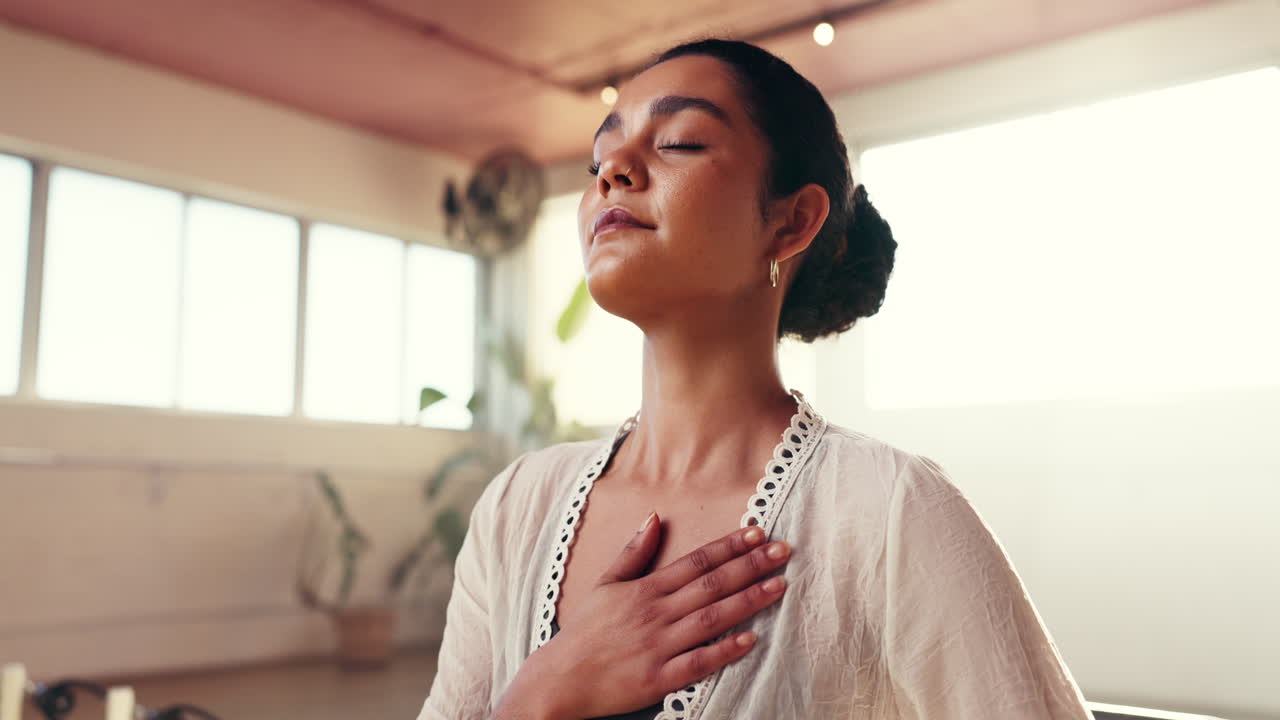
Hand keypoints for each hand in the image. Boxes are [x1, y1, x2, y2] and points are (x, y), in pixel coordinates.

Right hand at [504, 512, 791, 718]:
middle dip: (750, 566)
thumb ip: (632, 552)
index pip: (696, 561)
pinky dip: (724, 651)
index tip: (758, 532)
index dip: (729, 546)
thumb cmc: (584, 632)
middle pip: (711, 584)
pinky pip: (698, 662)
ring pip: (711, 618)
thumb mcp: (604, 585)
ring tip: (779, 586)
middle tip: (783, 552)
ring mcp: (659, 646)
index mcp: (645, 589)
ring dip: (748, 601)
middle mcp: (655, 613)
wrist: (560, 679)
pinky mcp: (659, 679)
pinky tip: (750, 639)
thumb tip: (654, 517)